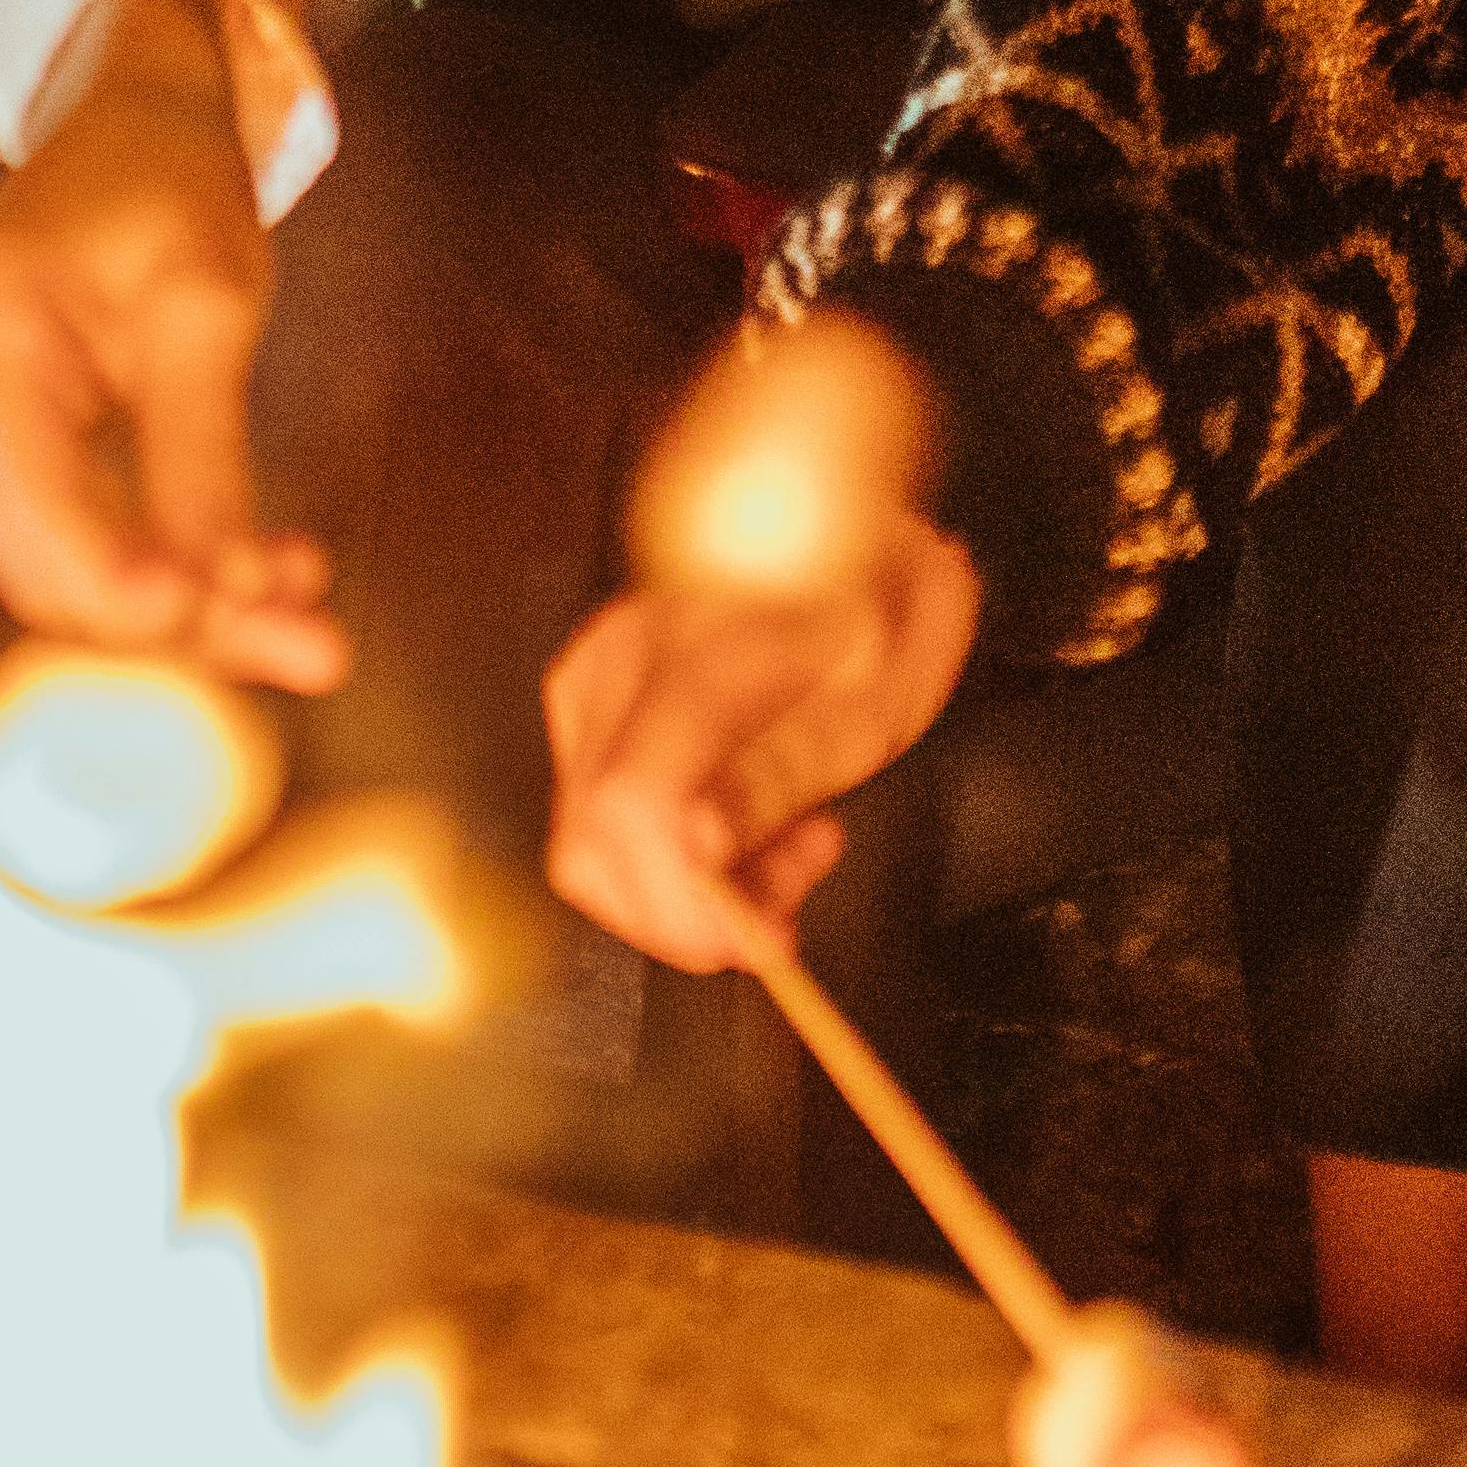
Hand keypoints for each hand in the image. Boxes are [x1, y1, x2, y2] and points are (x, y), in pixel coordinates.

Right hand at [0, 0, 345, 685]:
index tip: (253, 618)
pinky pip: (67, 529)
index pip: (43, 509)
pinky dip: (163, 560)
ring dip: (188, 604)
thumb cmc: (173, 188)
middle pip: (50, 561)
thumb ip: (205, 455)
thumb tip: (225, 595)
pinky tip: (263, 575)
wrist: (131, 118)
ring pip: (62, 563)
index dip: (139, 589)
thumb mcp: (211, 309)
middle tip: (323, 649)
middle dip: (186, 616)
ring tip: (314, 627)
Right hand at [542, 316, 982, 965]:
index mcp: (699, 653)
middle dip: (687, 910)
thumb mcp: (870, 705)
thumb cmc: (877, 606)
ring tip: (790, 841)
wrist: (852, 525)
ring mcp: (594, 672)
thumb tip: (696, 852)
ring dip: (686, 881)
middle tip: (790, 897)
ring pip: (589, 840)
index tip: (756, 941)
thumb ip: (779, 776)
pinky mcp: (589, 691)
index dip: (680, 905)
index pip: (631, 810)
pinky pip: (599, 806)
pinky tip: (746, 809)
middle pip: (592, 843)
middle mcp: (622, 660)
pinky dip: (668, 841)